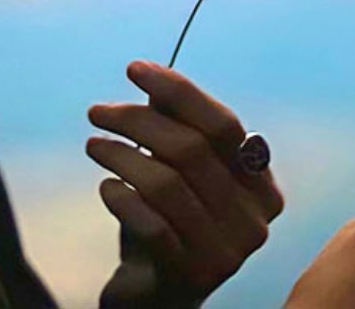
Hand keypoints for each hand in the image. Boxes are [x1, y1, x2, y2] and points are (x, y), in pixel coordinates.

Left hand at [87, 61, 284, 306]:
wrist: (156, 293)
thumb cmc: (167, 222)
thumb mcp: (175, 170)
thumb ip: (174, 126)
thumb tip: (151, 78)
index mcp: (261, 186)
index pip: (223, 124)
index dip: (178, 91)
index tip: (133, 69)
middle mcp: (254, 220)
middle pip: (191, 149)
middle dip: (136, 120)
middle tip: (97, 112)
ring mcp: (226, 252)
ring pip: (167, 183)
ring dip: (120, 156)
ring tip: (93, 145)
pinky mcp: (190, 276)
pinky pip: (151, 224)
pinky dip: (122, 198)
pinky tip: (106, 188)